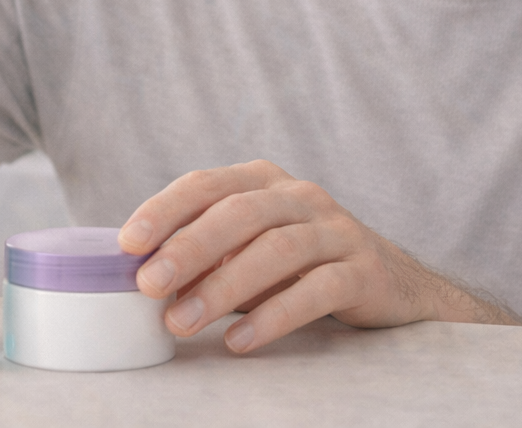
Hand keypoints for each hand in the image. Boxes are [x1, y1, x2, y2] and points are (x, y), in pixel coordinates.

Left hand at [117, 160, 521, 353]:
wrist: (393, 285)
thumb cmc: (300, 268)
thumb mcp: (248, 253)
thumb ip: (204, 259)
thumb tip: (139, 279)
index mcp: (264, 182)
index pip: (207, 184)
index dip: (165, 209)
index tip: (128, 243)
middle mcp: (300, 196)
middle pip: (240, 212)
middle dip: (190, 247)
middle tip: (149, 285)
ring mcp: (336, 230)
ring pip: (277, 249)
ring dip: (224, 286)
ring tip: (183, 321)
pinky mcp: (364, 270)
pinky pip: (317, 289)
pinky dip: (275, 314)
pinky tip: (241, 340)